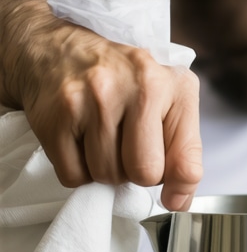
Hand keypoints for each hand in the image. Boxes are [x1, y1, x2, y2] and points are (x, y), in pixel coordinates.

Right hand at [0, 0, 201, 210]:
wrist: (56, 49)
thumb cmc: (122, 83)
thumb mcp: (169, 104)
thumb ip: (184, 153)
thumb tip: (177, 202)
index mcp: (173, 86)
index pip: (186, 163)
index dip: (178, 186)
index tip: (171, 195)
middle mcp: (137, 87)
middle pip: (144, 174)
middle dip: (136, 172)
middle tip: (127, 148)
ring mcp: (94, 99)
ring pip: (107, 177)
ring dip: (105, 169)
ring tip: (102, 138)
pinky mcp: (57, 116)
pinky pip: (74, 176)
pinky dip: (78, 169)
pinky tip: (80, 140)